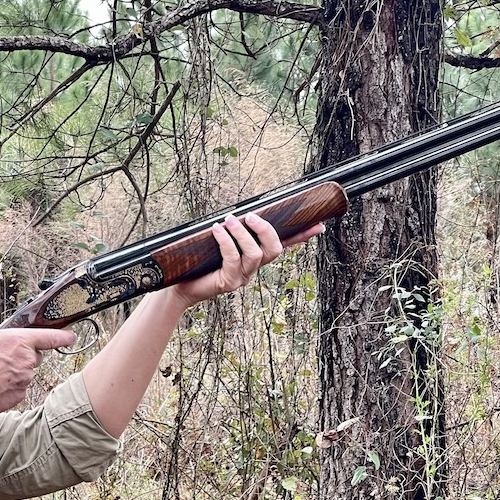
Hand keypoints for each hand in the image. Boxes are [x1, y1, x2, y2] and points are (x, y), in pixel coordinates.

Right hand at [0, 319, 75, 414]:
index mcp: (20, 341)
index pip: (50, 336)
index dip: (63, 336)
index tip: (71, 336)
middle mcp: (28, 360)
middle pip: (34, 355)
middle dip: (22, 355)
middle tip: (0, 356)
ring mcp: (25, 379)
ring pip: (25, 372)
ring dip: (14, 371)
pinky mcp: (20, 395)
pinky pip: (18, 387)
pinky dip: (8, 385)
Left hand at [170, 213, 323, 308]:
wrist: (180, 287)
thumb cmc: (198, 264)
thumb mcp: (216, 243)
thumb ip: (231, 232)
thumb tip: (236, 212)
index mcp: (254, 259)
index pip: (282, 246)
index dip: (301, 237)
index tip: (319, 225)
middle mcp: (252, 270)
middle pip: (274, 250)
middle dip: (266, 230)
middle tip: (251, 216)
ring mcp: (242, 278)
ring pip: (255, 254)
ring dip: (242, 233)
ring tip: (228, 220)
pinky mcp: (229, 283)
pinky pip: (233, 259)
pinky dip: (226, 241)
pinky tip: (216, 230)